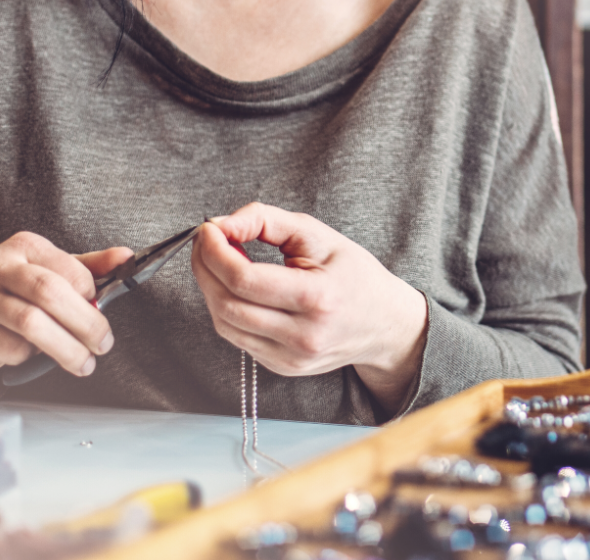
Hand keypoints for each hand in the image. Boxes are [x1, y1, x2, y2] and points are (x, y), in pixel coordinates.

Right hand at [0, 233, 133, 389]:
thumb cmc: (13, 294)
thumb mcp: (51, 273)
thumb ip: (89, 267)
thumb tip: (126, 258)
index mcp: (23, 246)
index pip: (68, 267)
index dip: (90, 293)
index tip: (101, 309)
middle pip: (49, 292)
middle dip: (85, 323)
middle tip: (103, 343)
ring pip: (30, 324)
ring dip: (66, 348)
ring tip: (83, 362)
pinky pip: (11, 349)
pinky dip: (30, 357)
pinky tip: (33, 355)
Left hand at [192, 203, 427, 415]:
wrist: (384, 323)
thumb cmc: (354, 275)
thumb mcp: (318, 235)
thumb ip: (267, 221)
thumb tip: (221, 225)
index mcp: (317, 298)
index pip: (244, 279)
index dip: (215, 252)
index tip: (208, 229)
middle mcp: (302, 336)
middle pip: (226, 304)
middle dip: (205, 268)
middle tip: (206, 242)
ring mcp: (290, 358)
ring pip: (225, 325)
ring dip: (211, 289)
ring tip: (219, 262)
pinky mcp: (281, 367)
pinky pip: (237, 338)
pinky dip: (227, 309)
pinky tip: (237, 289)